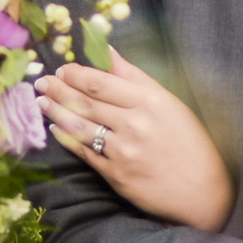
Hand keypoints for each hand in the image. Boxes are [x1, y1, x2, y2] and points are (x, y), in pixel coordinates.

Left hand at [36, 50, 234, 230]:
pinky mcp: (115, 174)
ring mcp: (123, 150)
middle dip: (58, 89)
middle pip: (85, 101)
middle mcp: (134, 124)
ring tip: (41, 101)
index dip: (75, 74)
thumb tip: (107, 51)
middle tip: (41, 81)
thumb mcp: (169, 102)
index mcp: (150, 101)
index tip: (62, 69)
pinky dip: (66, 138)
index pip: (100, 81)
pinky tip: (56, 127)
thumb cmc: (189, 142)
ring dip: (55, 111)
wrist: (202, 191)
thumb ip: (135, 77)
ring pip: (78, 126)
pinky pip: (83, 152)